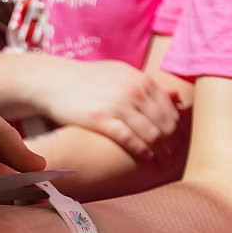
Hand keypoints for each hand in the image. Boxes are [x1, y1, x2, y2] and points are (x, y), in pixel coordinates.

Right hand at [25, 56, 180, 159]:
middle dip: (171, 140)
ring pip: (151, 132)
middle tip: (174, 153)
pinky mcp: (100, 119)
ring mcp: (117, 105)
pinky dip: (142, 150)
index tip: (176, 137)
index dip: (176, 124)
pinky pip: (129, 138)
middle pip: (164, 121)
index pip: (169, 106)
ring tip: (163, 159)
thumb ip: (149, 85)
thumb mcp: (121, 73)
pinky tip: (146, 157)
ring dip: (160, 149)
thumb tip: (177, 95)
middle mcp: (132, 91)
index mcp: (139, 79)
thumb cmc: (89, 78)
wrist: (54, 81)